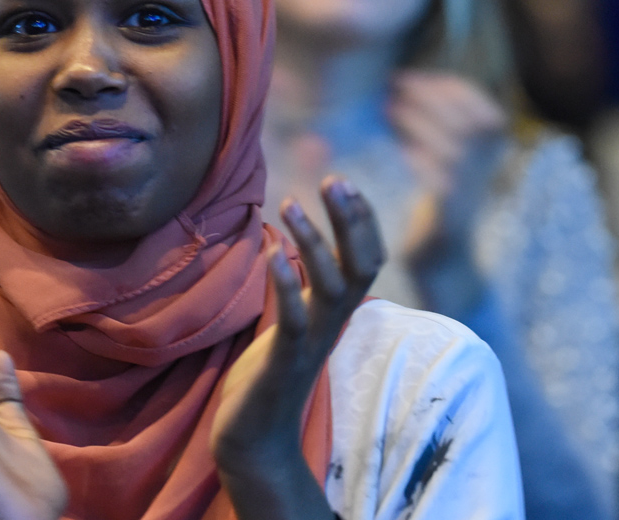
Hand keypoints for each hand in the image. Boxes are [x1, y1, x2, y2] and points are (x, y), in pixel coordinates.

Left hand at [213, 178, 383, 478]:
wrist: (252, 441)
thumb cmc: (267, 378)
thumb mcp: (288, 323)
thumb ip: (297, 289)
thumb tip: (293, 248)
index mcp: (333, 313)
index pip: (366, 260)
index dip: (360, 221)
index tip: (342, 181)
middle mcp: (329, 325)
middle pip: (360, 266)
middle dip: (351, 221)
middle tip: (334, 179)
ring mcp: (309, 344)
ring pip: (328, 288)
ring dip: (314, 243)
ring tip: (291, 202)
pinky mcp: (283, 364)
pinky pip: (294, 322)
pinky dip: (287, 287)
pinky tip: (273, 254)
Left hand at [387, 71, 504, 315]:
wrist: (443, 262)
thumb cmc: (436, 202)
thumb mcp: (445, 156)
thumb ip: (435, 124)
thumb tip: (400, 84)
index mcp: (489, 152)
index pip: (482, 107)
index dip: (448, 88)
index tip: (409, 78)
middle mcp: (486, 170)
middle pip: (469, 121)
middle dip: (431, 97)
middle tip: (395, 88)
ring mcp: (470, 193)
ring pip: (454, 148)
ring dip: (421, 123)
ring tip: (389, 109)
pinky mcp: (451, 217)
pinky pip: (441, 182)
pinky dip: (420, 159)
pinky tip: (397, 149)